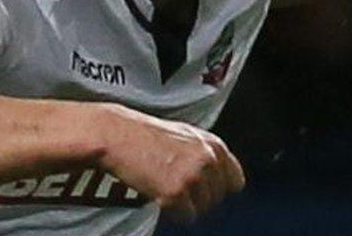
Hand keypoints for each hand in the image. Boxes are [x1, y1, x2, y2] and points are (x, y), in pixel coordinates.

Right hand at [97, 104, 245, 222]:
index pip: (235, 182)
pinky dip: (172, 212)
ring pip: (202, 210)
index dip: (217, 188)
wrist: (116, 135)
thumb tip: (223, 179)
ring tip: (164, 185)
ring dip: (184, 205)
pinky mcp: (175, 193)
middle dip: (198, 197)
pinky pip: (185, 217)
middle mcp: (208, 160)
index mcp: (214, 145)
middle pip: (217, 199)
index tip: (204, 188)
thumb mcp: (186, 136)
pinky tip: (158, 193)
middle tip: (175, 184)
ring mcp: (192, 177)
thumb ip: (207, 155)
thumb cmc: (146, 134)